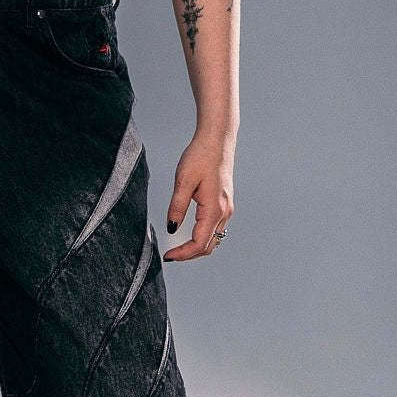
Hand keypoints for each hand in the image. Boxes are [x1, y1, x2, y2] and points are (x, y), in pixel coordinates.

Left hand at [163, 132, 234, 260]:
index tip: (168, 256)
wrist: (217, 140)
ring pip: (214, 239)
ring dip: (197, 248)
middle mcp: (224, 212)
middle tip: (171, 255)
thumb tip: (171, 228)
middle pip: (209, 246)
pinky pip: (216, 229)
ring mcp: (227, 209)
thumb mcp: (183, 181)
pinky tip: (190, 234)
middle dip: (189, 255)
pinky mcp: (225, 204)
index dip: (183, 253)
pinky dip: (203, 237)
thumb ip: (177, 207)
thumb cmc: (201, 156)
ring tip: (178, 248)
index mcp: (215, 208)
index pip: (200, 242)